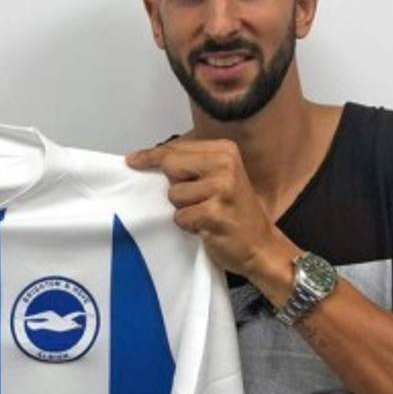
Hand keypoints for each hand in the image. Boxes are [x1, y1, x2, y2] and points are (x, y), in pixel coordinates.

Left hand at [125, 138, 288, 277]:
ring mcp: (221, 188)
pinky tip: (207, 227)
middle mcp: (224, 164)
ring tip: (205, 214)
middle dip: (175, 186)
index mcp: (224, 150)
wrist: (260, 245)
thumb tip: (146, 158)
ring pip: (173, 194)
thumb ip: (190, 165)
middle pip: (170, 166)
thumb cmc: (233, 212)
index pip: (176, 148)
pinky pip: (180, 217)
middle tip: (197, 199)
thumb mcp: (218, 178)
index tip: (132, 160)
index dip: (151, 156)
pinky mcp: (215, 213)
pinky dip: (189, 225)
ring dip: (184, 209)